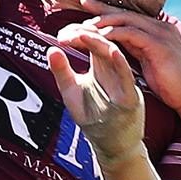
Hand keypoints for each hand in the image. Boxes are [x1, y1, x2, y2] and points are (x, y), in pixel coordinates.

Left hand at [48, 30, 144, 164]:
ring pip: (115, 56)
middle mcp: (113, 71)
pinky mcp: (130, 98)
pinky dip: (120, 63)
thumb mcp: (71, 92)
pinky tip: (111, 51)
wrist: (113, 147)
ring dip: (100, 43)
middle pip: (102, 43)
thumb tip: (50, 48)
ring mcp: (123, 83)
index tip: (61, 33)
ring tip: (84, 34)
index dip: (77, 33)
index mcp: (101, 67)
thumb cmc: (93, 118)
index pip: (91, 42)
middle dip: (86, 34)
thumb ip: (62, 71)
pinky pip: (127, 78)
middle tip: (68, 32)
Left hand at [74, 0, 180, 116]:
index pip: (128, 14)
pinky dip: (114, 33)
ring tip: (84, 24)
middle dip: (101, 8)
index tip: (87, 3)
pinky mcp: (159, 45)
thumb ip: (136, 48)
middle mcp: (160, 26)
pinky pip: (131, 34)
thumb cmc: (170, 83)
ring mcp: (161, 34)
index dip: (107, 8)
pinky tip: (99, 35)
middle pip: (125, 13)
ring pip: (126, 20)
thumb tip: (118, 42)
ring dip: (103, 22)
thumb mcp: (149, 60)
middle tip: (81, 2)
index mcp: (157, 29)